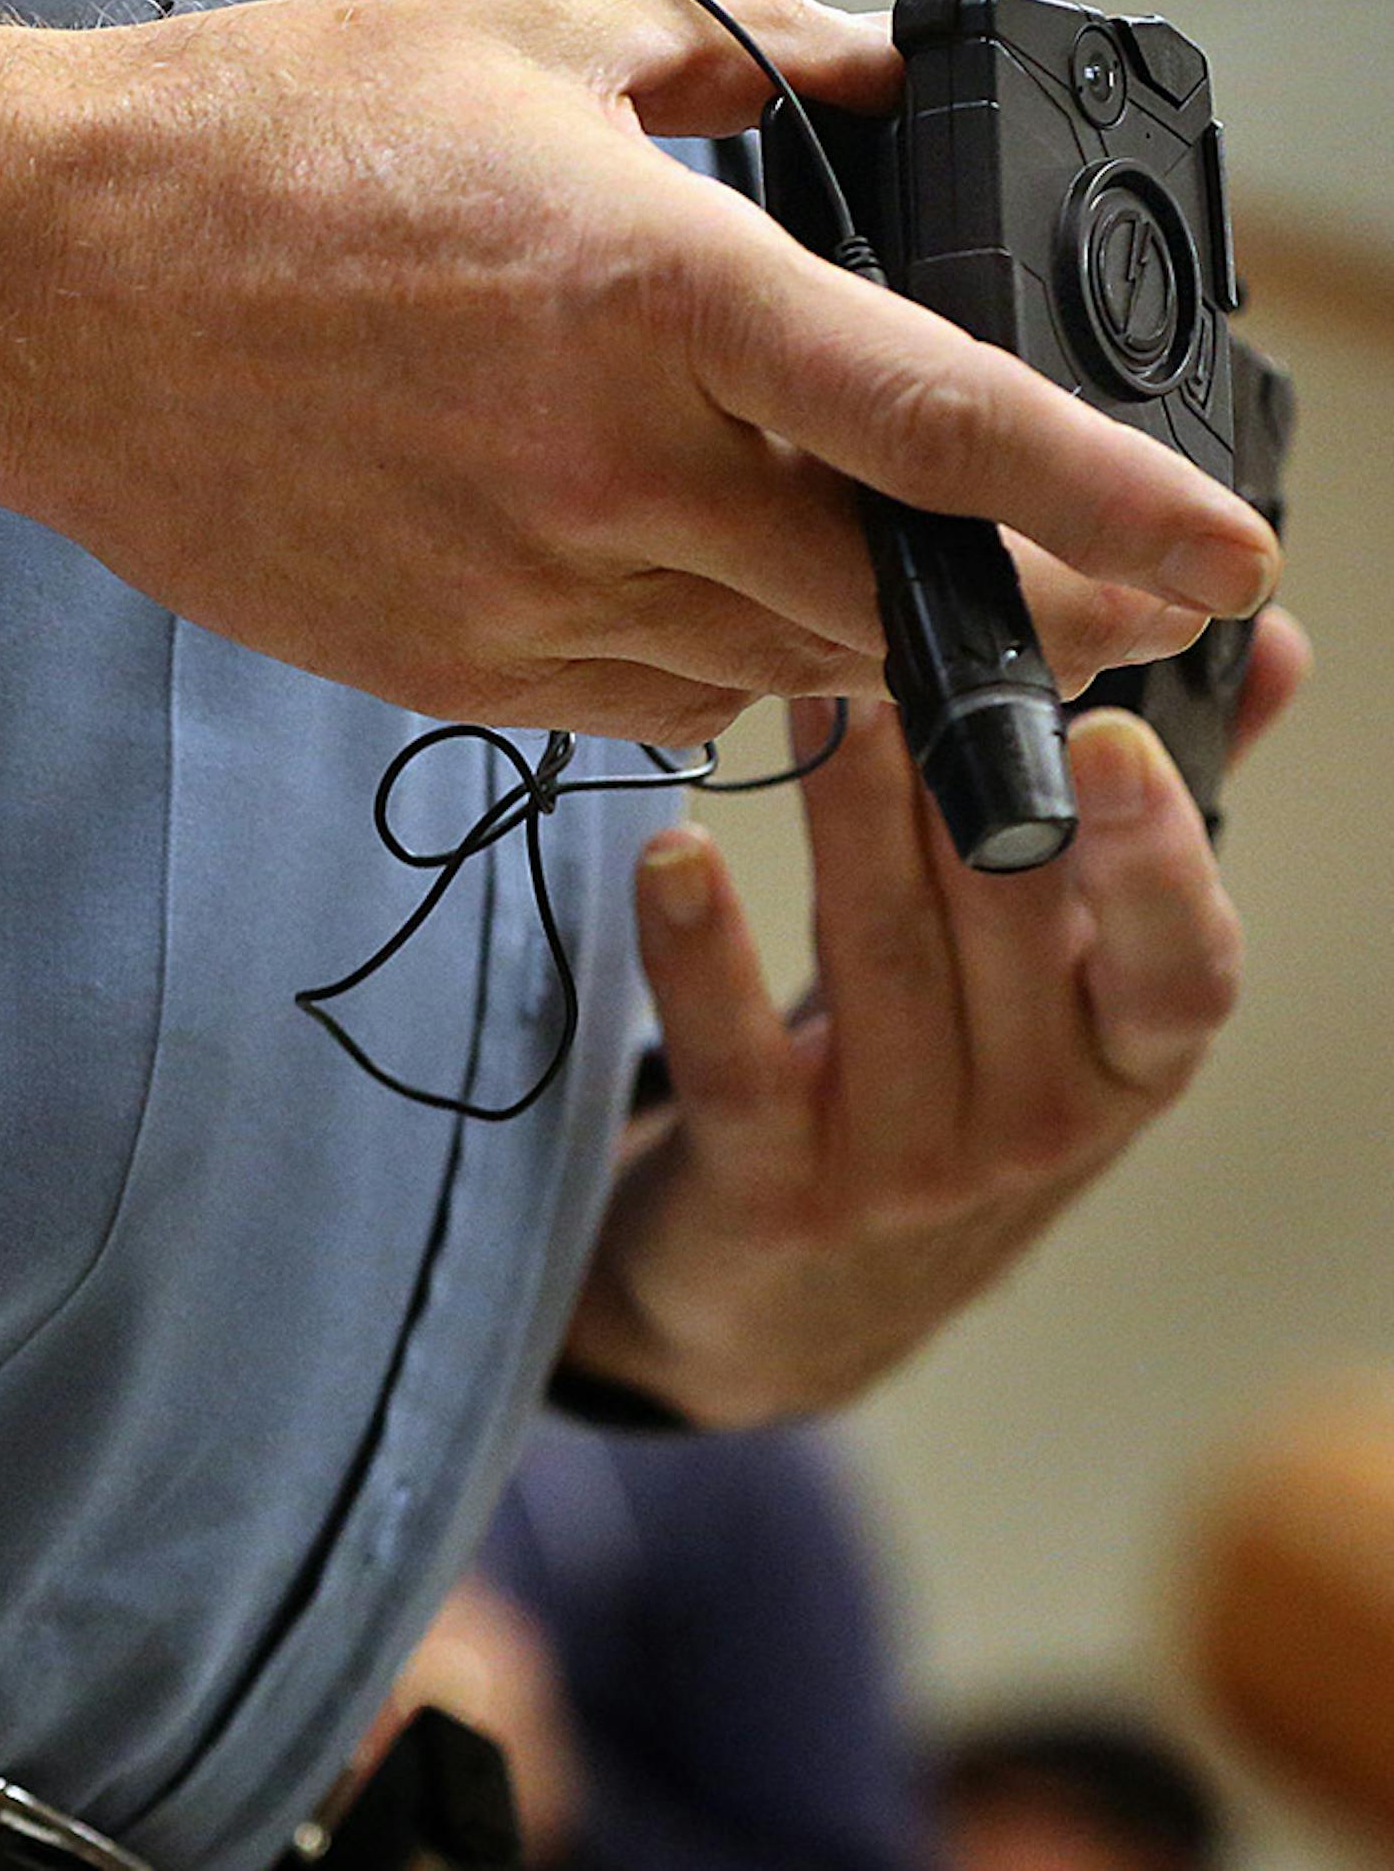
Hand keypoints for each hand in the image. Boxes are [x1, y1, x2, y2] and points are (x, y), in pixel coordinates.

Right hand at [0, 0, 1276, 747]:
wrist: (52, 291)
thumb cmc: (269, 148)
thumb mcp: (530, 40)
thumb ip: (741, 64)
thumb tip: (870, 91)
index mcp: (653, 291)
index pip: (938, 424)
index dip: (1107, 503)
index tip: (1222, 566)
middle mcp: (607, 470)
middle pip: (873, 596)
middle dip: (991, 610)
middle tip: (1056, 591)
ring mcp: (522, 594)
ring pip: (763, 671)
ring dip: (830, 630)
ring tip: (816, 552)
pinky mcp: (451, 672)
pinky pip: (642, 709)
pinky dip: (700, 662)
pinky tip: (668, 580)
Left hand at [563, 609, 1310, 1426]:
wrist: (796, 1312)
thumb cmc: (948, 1096)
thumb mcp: (1064, 991)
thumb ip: (1151, 827)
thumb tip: (1267, 641)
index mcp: (1128, 1064)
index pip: (1178, 968)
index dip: (1153, 856)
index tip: (1107, 734)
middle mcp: (1038, 1128)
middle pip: (1006, 924)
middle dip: (955, 767)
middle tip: (899, 627)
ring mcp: (906, 1170)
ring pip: (880, 958)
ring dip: (845, 812)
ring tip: (804, 687)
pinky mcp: (774, 1192)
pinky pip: (739, 1060)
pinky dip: (701, 953)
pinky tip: (672, 855)